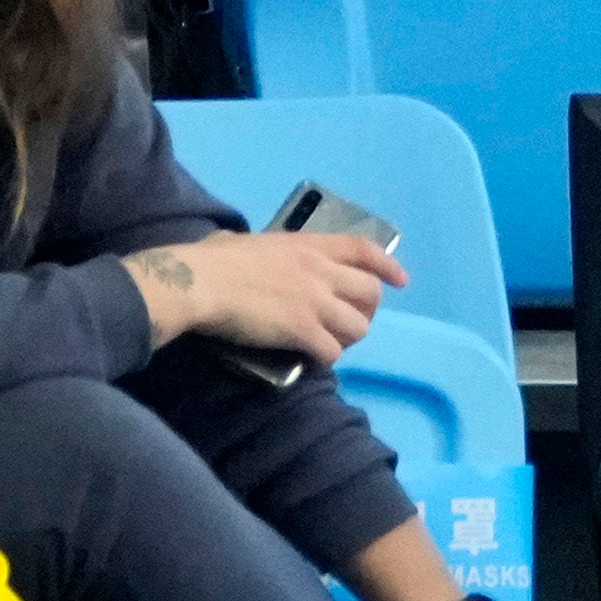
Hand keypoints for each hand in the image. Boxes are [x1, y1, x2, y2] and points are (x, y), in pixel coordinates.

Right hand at [136, 227, 390, 363]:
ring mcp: (315, 301)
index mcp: (310, 246)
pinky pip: (331, 351)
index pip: (365, 250)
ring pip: (358, 326)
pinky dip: (326, 359)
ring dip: (348, 338)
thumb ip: (262, 249)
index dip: (387, 266)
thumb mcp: (247, 241)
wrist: (200, 283)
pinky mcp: (302, 330)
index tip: (401, 280)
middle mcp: (321, 271)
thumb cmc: (212, 260)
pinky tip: (312, 359)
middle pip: (370, 293)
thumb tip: (240, 250)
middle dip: (367, 311)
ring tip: (331, 344)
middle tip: (351, 323)